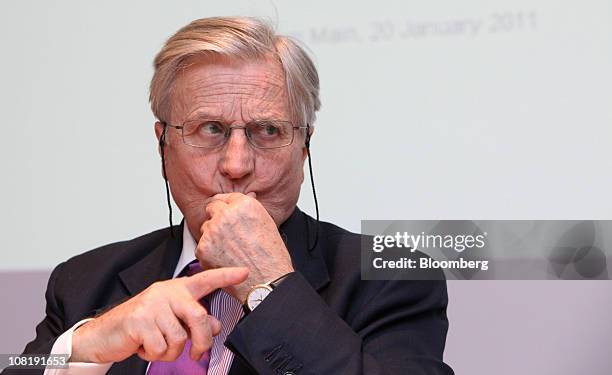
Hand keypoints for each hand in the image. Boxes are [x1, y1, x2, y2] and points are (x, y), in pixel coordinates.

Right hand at [71, 267, 248, 362]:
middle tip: (198, 354)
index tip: (244, 272)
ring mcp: (152, 305)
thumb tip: (216, 325)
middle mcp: (166, 293)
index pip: (205, 280)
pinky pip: (161, 348)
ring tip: (156, 345)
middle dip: (202, 341)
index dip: (226, 276)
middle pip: (199, 317)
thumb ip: (194, 321)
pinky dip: (154, 355)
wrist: (104, 334)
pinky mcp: (139, 321)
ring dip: (170, 352)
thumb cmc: (141, 325)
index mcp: (177, 289)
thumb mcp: (170, 319)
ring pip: (179, 338)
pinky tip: (144, 346)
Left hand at [197, 192, 293, 301]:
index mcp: (244, 204)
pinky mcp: (203, 248)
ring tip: (230, 250)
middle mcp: (226, 214)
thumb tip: (242, 201)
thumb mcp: (266, 223)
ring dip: (213, 236)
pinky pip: (201, 246)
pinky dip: (209, 253)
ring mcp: (213, 231)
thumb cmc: (271, 256)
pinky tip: (225, 259)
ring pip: (205, 228)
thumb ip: (249, 209)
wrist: (267, 280)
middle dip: (216, 218)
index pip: (225, 197)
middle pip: (211, 209)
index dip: (226, 207)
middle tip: (226, 234)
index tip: (226, 214)